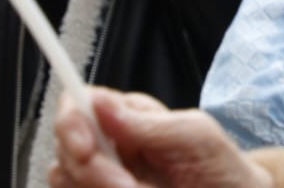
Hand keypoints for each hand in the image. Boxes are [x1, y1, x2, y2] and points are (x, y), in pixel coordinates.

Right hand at [49, 88, 270, 187]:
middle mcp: (109, 145)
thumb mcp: (194, 136)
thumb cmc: (219, 164)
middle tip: (128, 186)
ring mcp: (103, 177)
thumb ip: (148, 124)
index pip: (78, 104)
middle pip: (65, 149)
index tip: (86, 150)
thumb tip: (101, 103)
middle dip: (92, 171)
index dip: (71, 123)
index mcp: (129, 116)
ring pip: (64, 180)